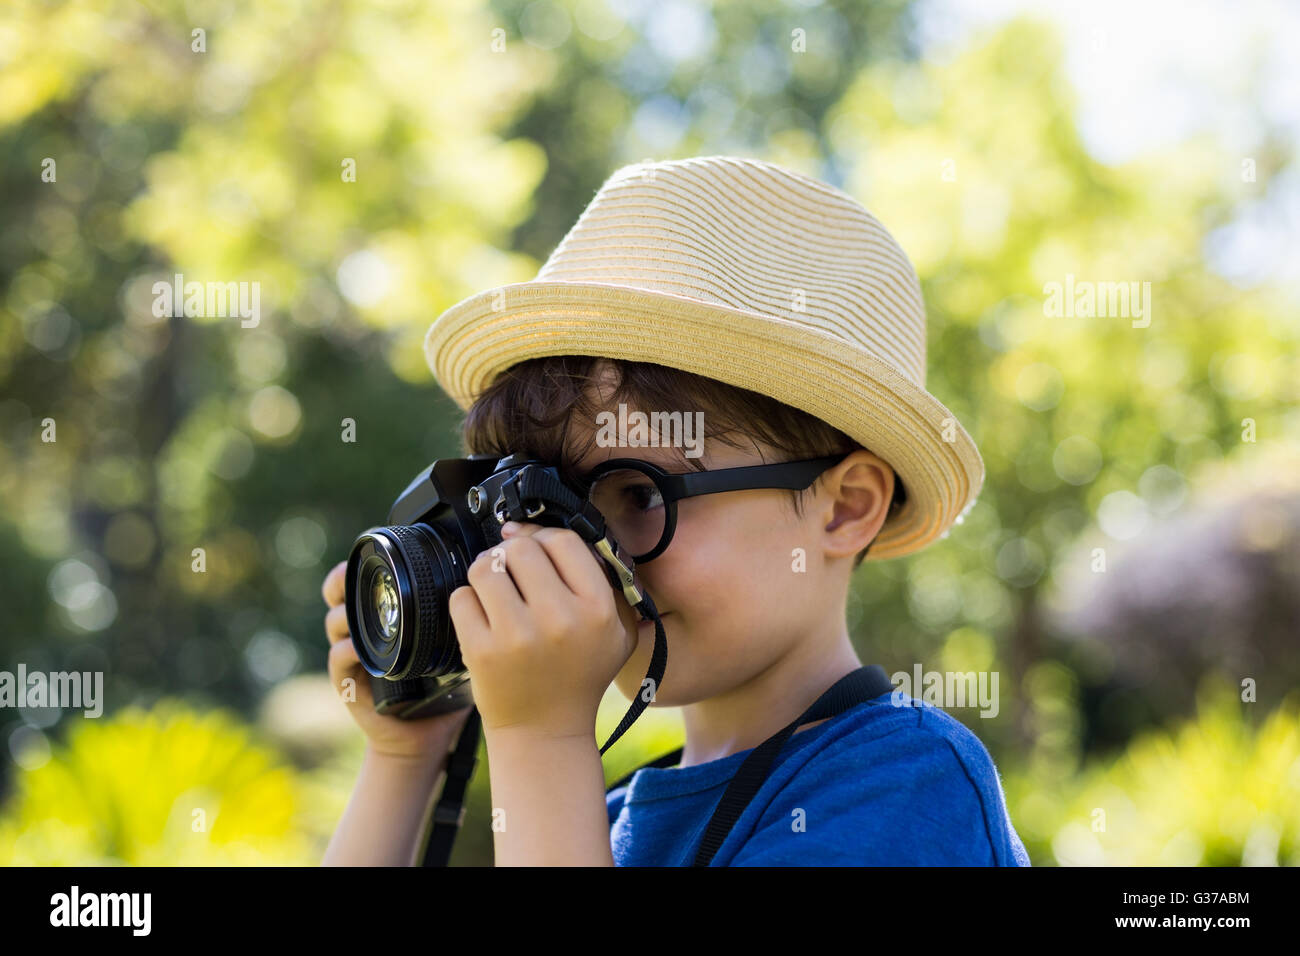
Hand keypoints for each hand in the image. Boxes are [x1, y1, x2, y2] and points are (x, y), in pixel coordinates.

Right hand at [322, 559, 473, 760]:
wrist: (426, 737)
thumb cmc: (444, 690)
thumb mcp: (458, 647)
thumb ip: (469, 619)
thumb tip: (499, 586)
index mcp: (391, 617)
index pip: (370, 580)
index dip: (365, 564)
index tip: (377, 551)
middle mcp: (368, 631)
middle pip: (342, 593)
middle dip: (343, 579)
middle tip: (351, 574)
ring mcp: (355, 656)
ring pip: (336, 621)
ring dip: (344, 614)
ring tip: (357, 613)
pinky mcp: (350, 683)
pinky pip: (338, 660)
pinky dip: (346, 652)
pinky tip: (358, 650)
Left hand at [447, 522, 639, 738]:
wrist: (545, 732)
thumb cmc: (580, 675)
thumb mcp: (617, 630)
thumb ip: (603, 579)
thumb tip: (548, 532)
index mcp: (597, 609)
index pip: (563, 542)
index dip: (544, 538)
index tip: (534, 548)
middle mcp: (559, 619)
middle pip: (521, 548)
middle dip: (512, 555)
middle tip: (512, 573)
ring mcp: (517, 635)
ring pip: (486, 566)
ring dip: (486, 573)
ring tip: (494, 591)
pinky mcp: (481, 650)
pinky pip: (461, 597)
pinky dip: (467, 603)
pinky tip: (482, 618)